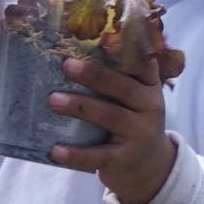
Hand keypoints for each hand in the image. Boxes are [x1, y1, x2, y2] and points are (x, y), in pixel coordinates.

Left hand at [49, 56, 176, 203]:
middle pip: (124, 88)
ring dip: (81, 107)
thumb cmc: (131, 121)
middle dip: (95, 75)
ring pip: (111, 117)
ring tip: (53, 101)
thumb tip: (74, 50)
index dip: (126, 49)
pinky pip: (100, 156)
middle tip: (66, 65)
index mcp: (149, 86)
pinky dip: (77, 154)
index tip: (104, 37)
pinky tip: (56, 150)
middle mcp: (151, 107)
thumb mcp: (134, 98)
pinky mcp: (125, 159)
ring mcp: (140, 134)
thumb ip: (116, 76)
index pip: (143, 63)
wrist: (149, 167)